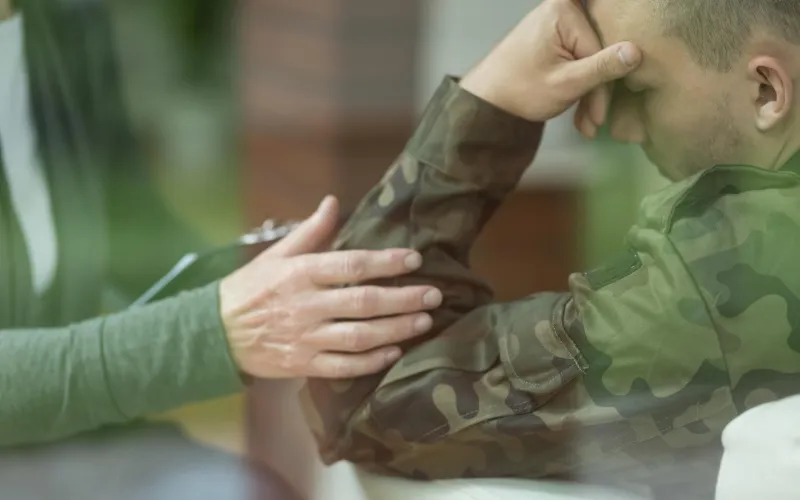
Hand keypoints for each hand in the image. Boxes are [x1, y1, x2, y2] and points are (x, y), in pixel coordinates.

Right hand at [219, 196, 442, 378]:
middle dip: (404, 298)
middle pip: (364, 302)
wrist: (214, 333)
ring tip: (423, 321)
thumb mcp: (276, 255)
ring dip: (396, 329)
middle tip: (434, 295)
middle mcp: (306, 305)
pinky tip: (394, 351)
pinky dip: (371, 361)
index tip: (415, 259)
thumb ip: (310, 231)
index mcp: (300, 273)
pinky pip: (344, 366)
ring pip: (360, 336)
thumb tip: (333, 202)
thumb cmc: (249, 289)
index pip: (351, 265)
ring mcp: (305, 338)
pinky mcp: (304, 364)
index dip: (387, 262)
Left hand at [459, 0, 640, 133]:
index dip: (603, 88)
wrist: (486, 101)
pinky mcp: (554, 37)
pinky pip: (576, 58)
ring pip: (587, 58)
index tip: (600, 118)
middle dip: (596, 92)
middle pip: (596, 51)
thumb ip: (602, 68)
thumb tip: (636, 52)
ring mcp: (557, 22)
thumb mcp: (567, 83)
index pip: (600, 50)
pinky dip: (577, 84)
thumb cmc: (521, 90)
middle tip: (594, 125)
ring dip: (588, 93)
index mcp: (563, 10)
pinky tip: (579, 113)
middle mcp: (561, 8)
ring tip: (586, 125)